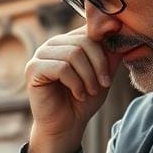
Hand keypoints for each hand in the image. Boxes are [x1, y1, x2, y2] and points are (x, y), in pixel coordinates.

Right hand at [25, 26, 122, 152]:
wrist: (67, 126)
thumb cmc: (84, 100)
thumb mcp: (103, 73)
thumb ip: (110, 52)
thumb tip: (119, 27)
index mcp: (69, 40)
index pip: (90, 30)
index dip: (105, 48)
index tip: (110, 71)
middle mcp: (53, 44)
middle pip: (84, 41)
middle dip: (99, 65)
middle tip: (103, 85)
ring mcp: (41, 54)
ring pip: (73, 54)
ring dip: (88, 77)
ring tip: (90, 92)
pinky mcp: (33, 69)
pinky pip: (61, 68)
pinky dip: (75, 83)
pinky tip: (78, 95)